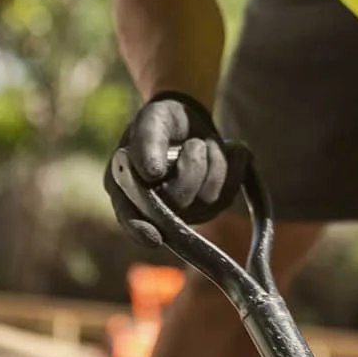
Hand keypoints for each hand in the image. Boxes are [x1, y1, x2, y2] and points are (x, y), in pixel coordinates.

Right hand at [105, 92, 244, 246]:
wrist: (186, 119)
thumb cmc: (161, 120)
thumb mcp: (151, 120)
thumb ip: (147, 142)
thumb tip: (151, 174)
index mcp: (125, 187)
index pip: (129, 216)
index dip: (140, 230)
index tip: (154, 236)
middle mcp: (151, 206)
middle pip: (176, 208)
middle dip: (192, 171)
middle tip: (194, 143)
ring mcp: (182, 210)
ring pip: (206, 201)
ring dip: (213, 164)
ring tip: (204, 143)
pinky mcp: (207, 207)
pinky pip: (227, 196)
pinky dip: (232, 169)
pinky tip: (228, 151)